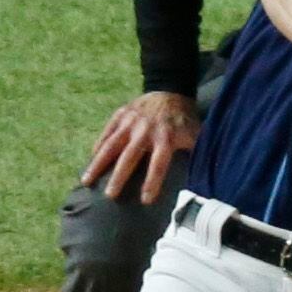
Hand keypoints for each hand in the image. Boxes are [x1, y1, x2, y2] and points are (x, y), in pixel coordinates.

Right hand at [82, 91, 200, 203]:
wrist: (169, 91)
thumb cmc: (183, 120)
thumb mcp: (196, 135)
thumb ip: (198, 154)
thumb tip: (204, 179)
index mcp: (166, 137)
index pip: (158, 163)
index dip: (152, 182)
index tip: (146, 200)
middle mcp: (145, 130)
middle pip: (129, 156)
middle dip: (119, 177)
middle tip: (109, 196)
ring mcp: (130, 121)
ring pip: (111, 145)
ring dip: (98, 164)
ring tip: (86, 181)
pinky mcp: (120, 114)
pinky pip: (106, 132)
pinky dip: (98, 145)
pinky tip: (90, 160)